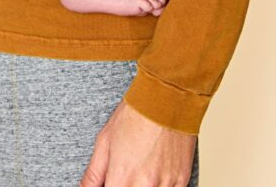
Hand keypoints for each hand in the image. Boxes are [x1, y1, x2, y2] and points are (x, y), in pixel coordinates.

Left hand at [79, 101, 196, 186]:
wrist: (166, 98)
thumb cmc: (135, 114)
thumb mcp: (105, 140)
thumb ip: (93, 174)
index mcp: (122, 176)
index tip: (111, 182)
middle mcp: (145, 184)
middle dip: (125, 186)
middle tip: (125, 175)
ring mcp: (166, 182)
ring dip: (144, 186)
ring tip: (139, 170)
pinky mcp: (182, 178)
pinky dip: (161, 186)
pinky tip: (155, 172)